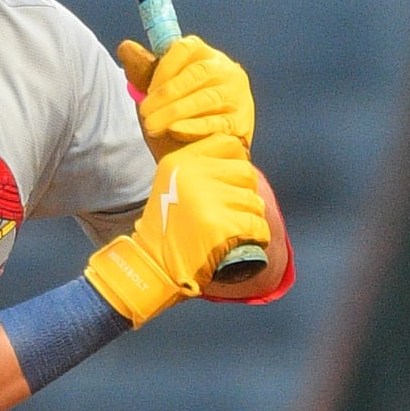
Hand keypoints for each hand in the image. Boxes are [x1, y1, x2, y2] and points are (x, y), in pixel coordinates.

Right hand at [86, 136, 270, 326]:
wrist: (152, 266)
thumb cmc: (167, 228)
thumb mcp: (171, 183)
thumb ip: (200, 168)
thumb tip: (241, 162)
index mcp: (180, 161)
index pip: (229, 144)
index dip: (236, 163)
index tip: (231, 182)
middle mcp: (193, 175)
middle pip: (246, 173)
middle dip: (245, 194)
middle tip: (231, 213)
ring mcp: (207, 200)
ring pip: (254, 201)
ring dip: (251, 217)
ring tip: (232, 230)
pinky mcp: (220, 227)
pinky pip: (256, 226)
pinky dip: (256, 236)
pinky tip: (243, 242)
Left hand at [118, 34, 253, 159]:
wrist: (206, 152)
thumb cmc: (180, 115)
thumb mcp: (160, 92)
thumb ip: (144, 71)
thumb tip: (126, 47)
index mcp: (205, 55)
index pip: (185, 48)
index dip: (164, 68)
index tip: (147, 90)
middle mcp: (225, 70)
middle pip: (196, 74)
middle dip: (166, 94)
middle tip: (145, 113)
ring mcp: (236, 94)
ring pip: (206, 97)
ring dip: (174, 112)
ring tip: (153, 126)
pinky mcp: (242, 120)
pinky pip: (217, 121)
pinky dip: (194, 126)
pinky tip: (175, 130)